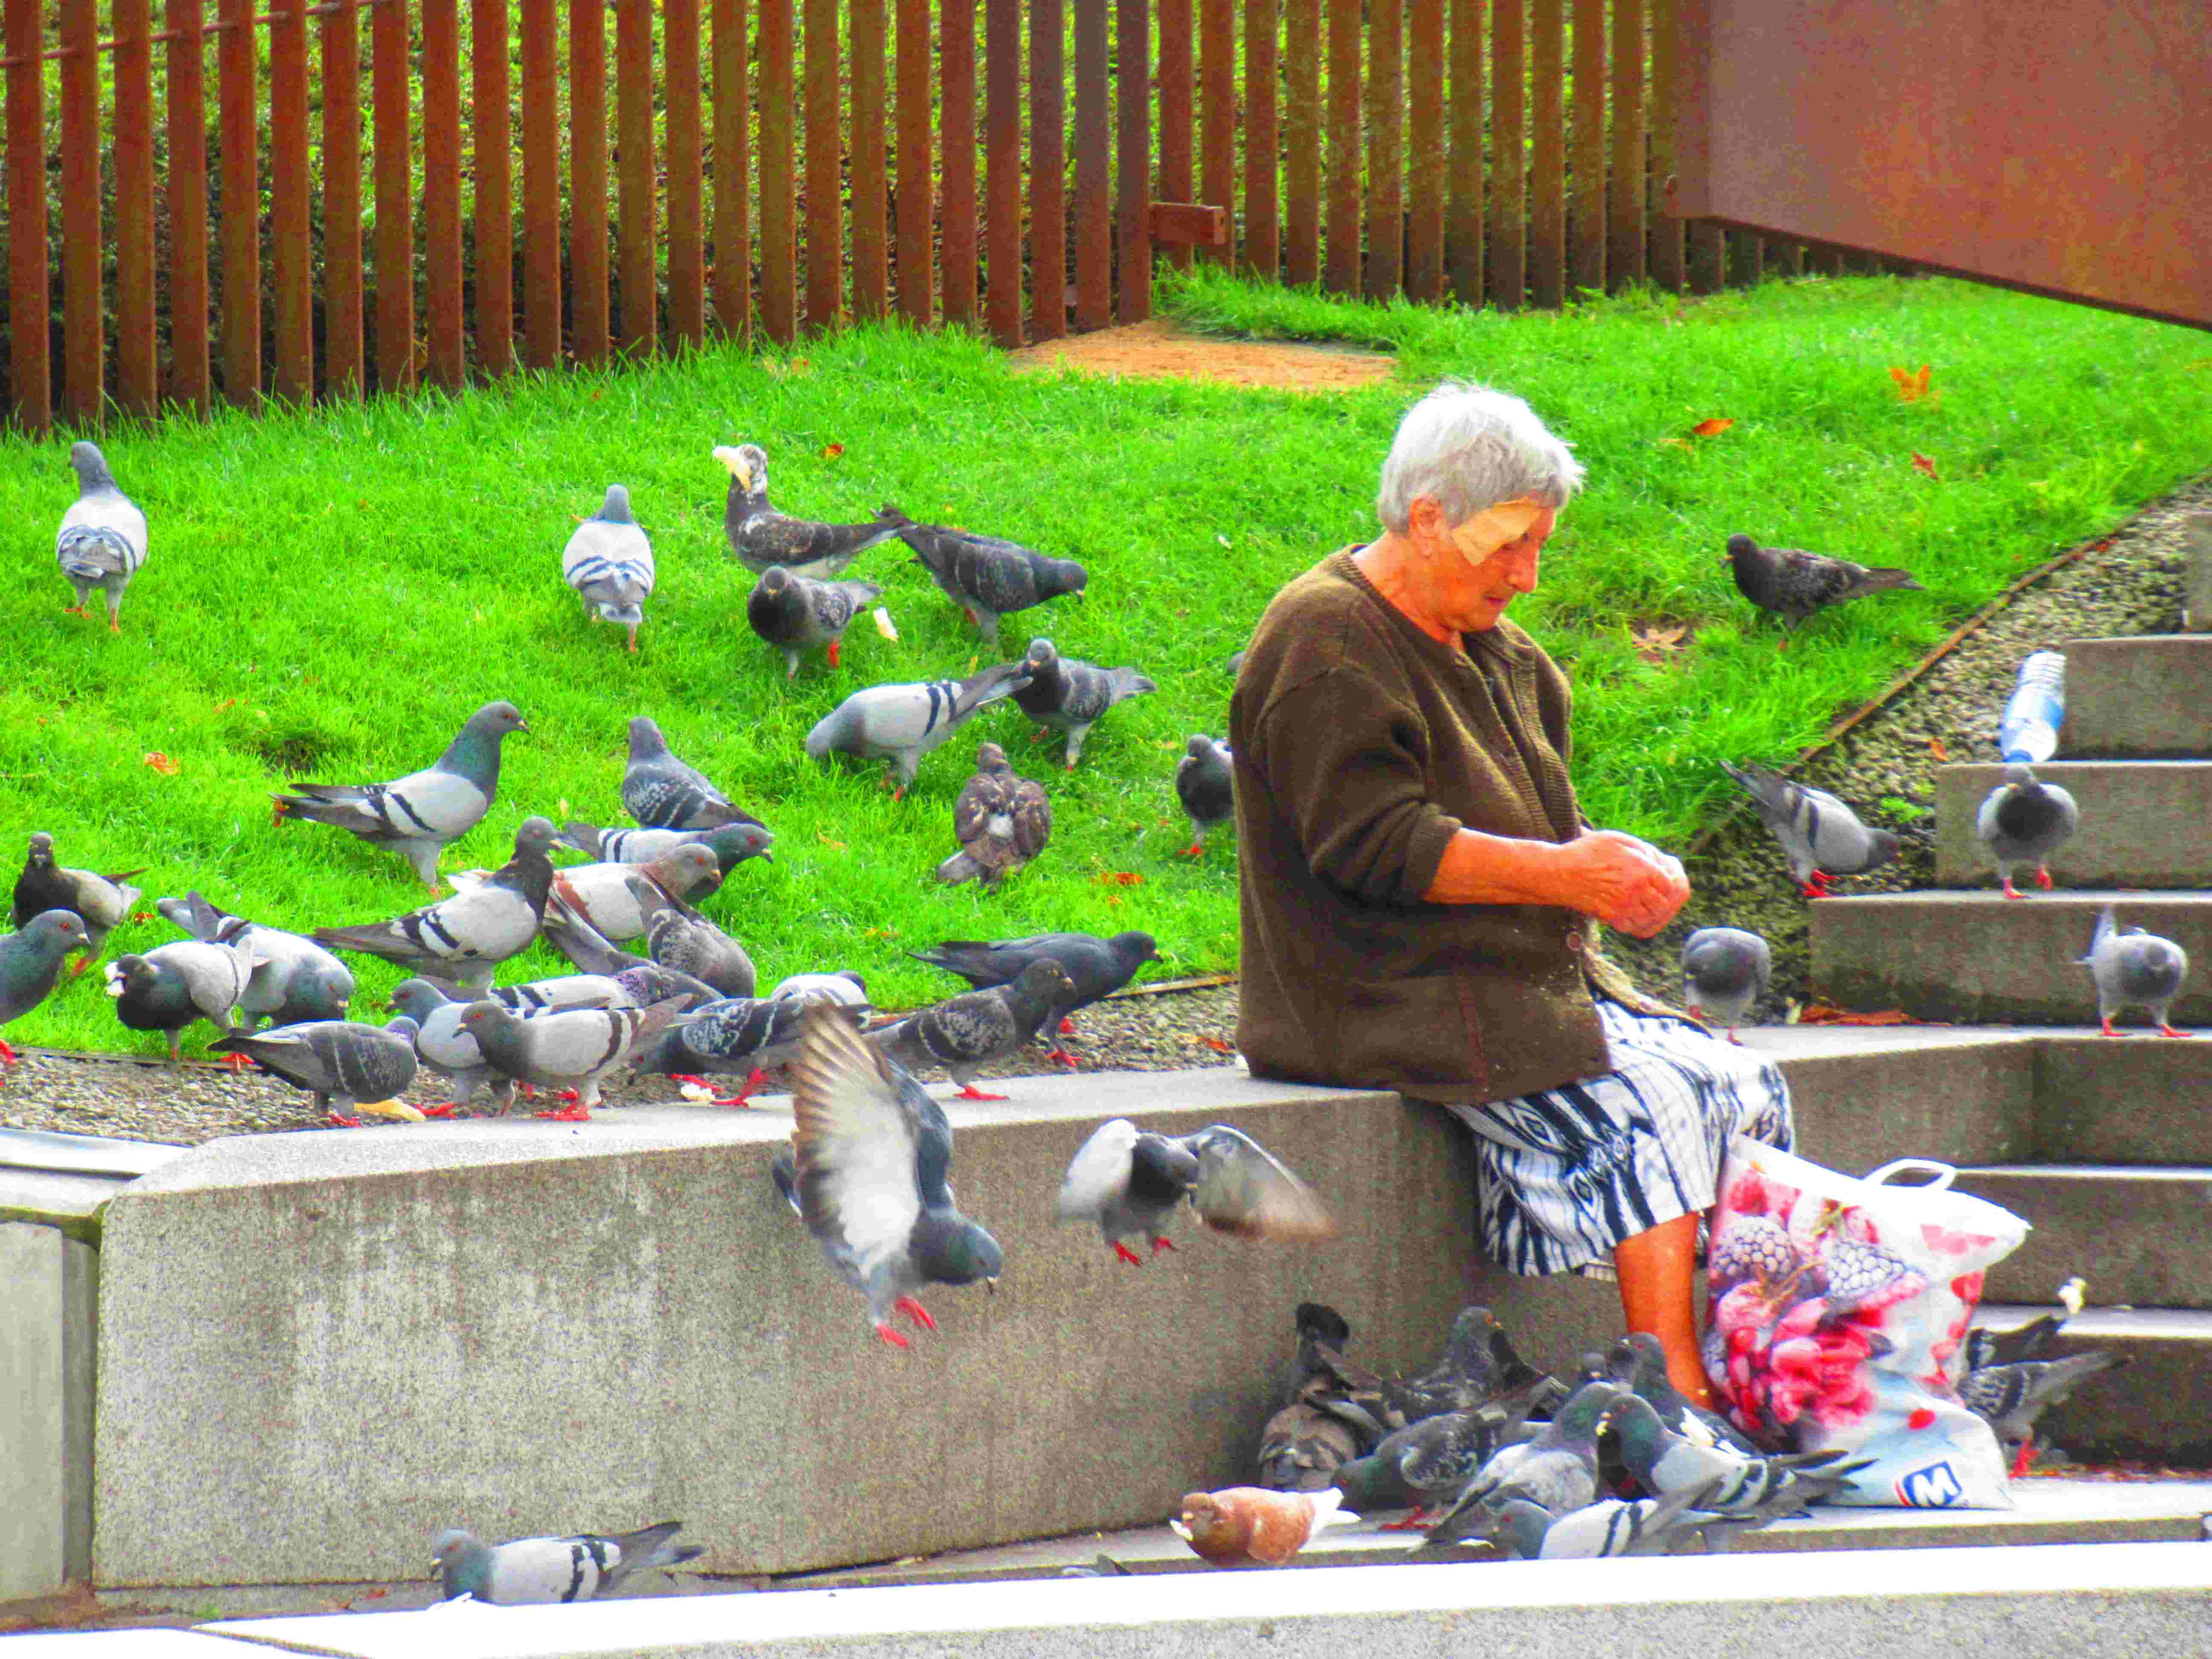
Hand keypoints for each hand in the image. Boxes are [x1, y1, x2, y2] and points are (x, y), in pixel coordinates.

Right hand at [1549, 830, 1689, 937]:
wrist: (1558, 872)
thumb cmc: (1586, 851)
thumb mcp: (1616, 839)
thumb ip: (1641, 849)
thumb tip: (1657, 861)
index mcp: (1641, 869)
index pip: (1669, 884)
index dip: (1666, 883)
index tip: (1658, 881)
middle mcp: (1635, 890)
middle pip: (1662, 904)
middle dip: (1661, 900)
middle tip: (1653, 895)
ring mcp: (1623, 906)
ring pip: (1648, 919)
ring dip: (1648, 913)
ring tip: (1643, 906)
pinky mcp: (1610, 917)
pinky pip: (1631, 928)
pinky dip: (1634, 924)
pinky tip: (1629, 914)